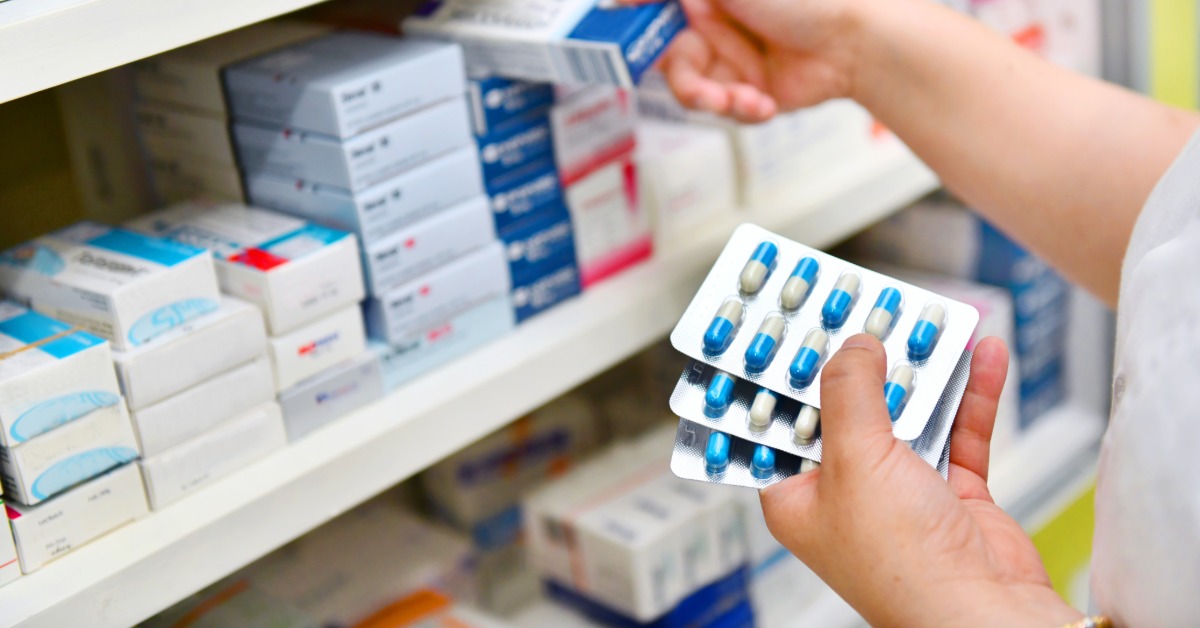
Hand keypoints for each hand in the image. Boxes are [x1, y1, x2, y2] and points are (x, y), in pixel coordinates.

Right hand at [630, 0, 867, 120]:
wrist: (857, 40)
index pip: (651, 11)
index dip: (634, 28)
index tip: (624, 43)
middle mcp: (713, 25)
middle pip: (667, 59)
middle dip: (684, 80)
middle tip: (701, 90)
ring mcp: (731, 60)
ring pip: (693, 91)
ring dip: (713, 101)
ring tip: (739, 101)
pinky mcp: (750, 92)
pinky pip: (726, 111)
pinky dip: (743, 112)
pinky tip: (765, 103)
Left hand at [760, 335, 1080, 625]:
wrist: (986, 614)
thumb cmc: (903, 566)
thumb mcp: (856, 460)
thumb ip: (850, 393)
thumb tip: (854, 346)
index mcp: (798, 495)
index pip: (778, 422)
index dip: (783, 374)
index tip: (790, 327)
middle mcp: (845, 494)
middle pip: (846, 409)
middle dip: (861, 361)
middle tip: (866, 309)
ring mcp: (901, 493)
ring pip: (907, 415)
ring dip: (921, 371)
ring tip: (927, 322)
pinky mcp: (952, 495)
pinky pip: (959, 432)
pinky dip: (970, 395)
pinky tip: (981, 356)